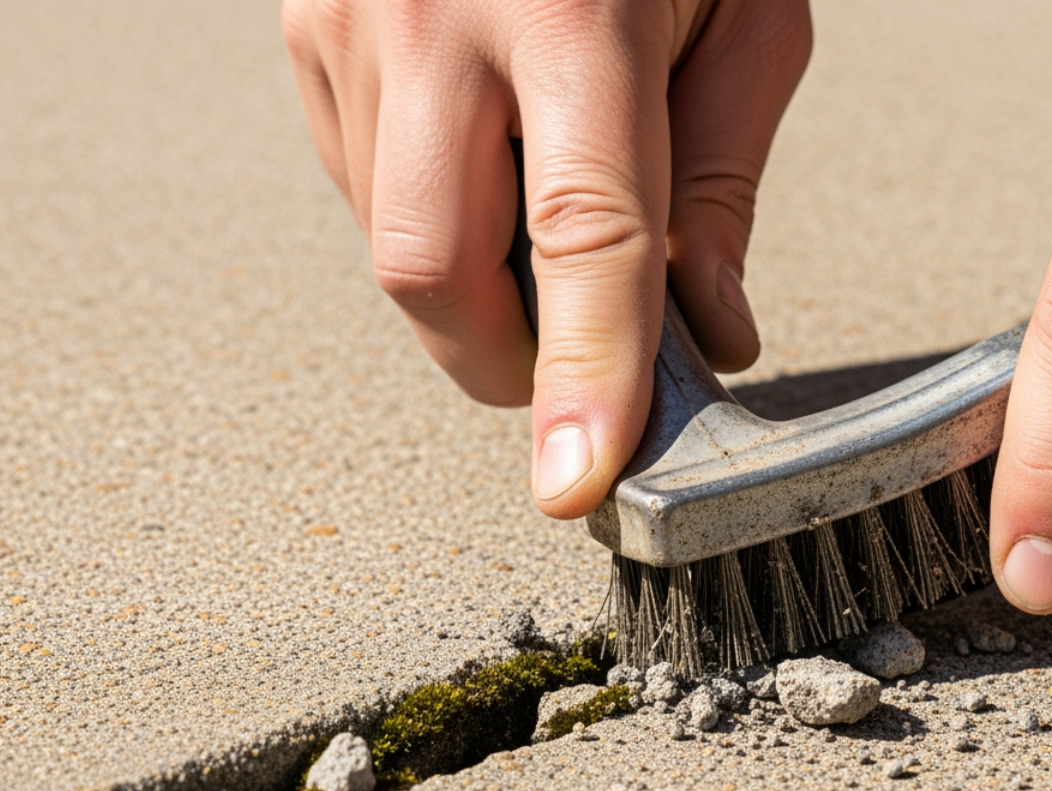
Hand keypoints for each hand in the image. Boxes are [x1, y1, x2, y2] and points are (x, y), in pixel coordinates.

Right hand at [281, 0, 810, 516]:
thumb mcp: (745, 11)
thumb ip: (722, 178)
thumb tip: (712, 333)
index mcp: (576, 11)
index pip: (583, 240)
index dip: (584, 377)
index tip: (576, 482)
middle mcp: (436, 18)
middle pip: (433, 273)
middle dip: (506, 359)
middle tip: (574, 359)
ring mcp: (350, 21)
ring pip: (389, 244)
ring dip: (476, 285)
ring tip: (538, 210)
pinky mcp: (306, 28)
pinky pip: (357, 185)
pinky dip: (431, 217)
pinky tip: (481, 154)